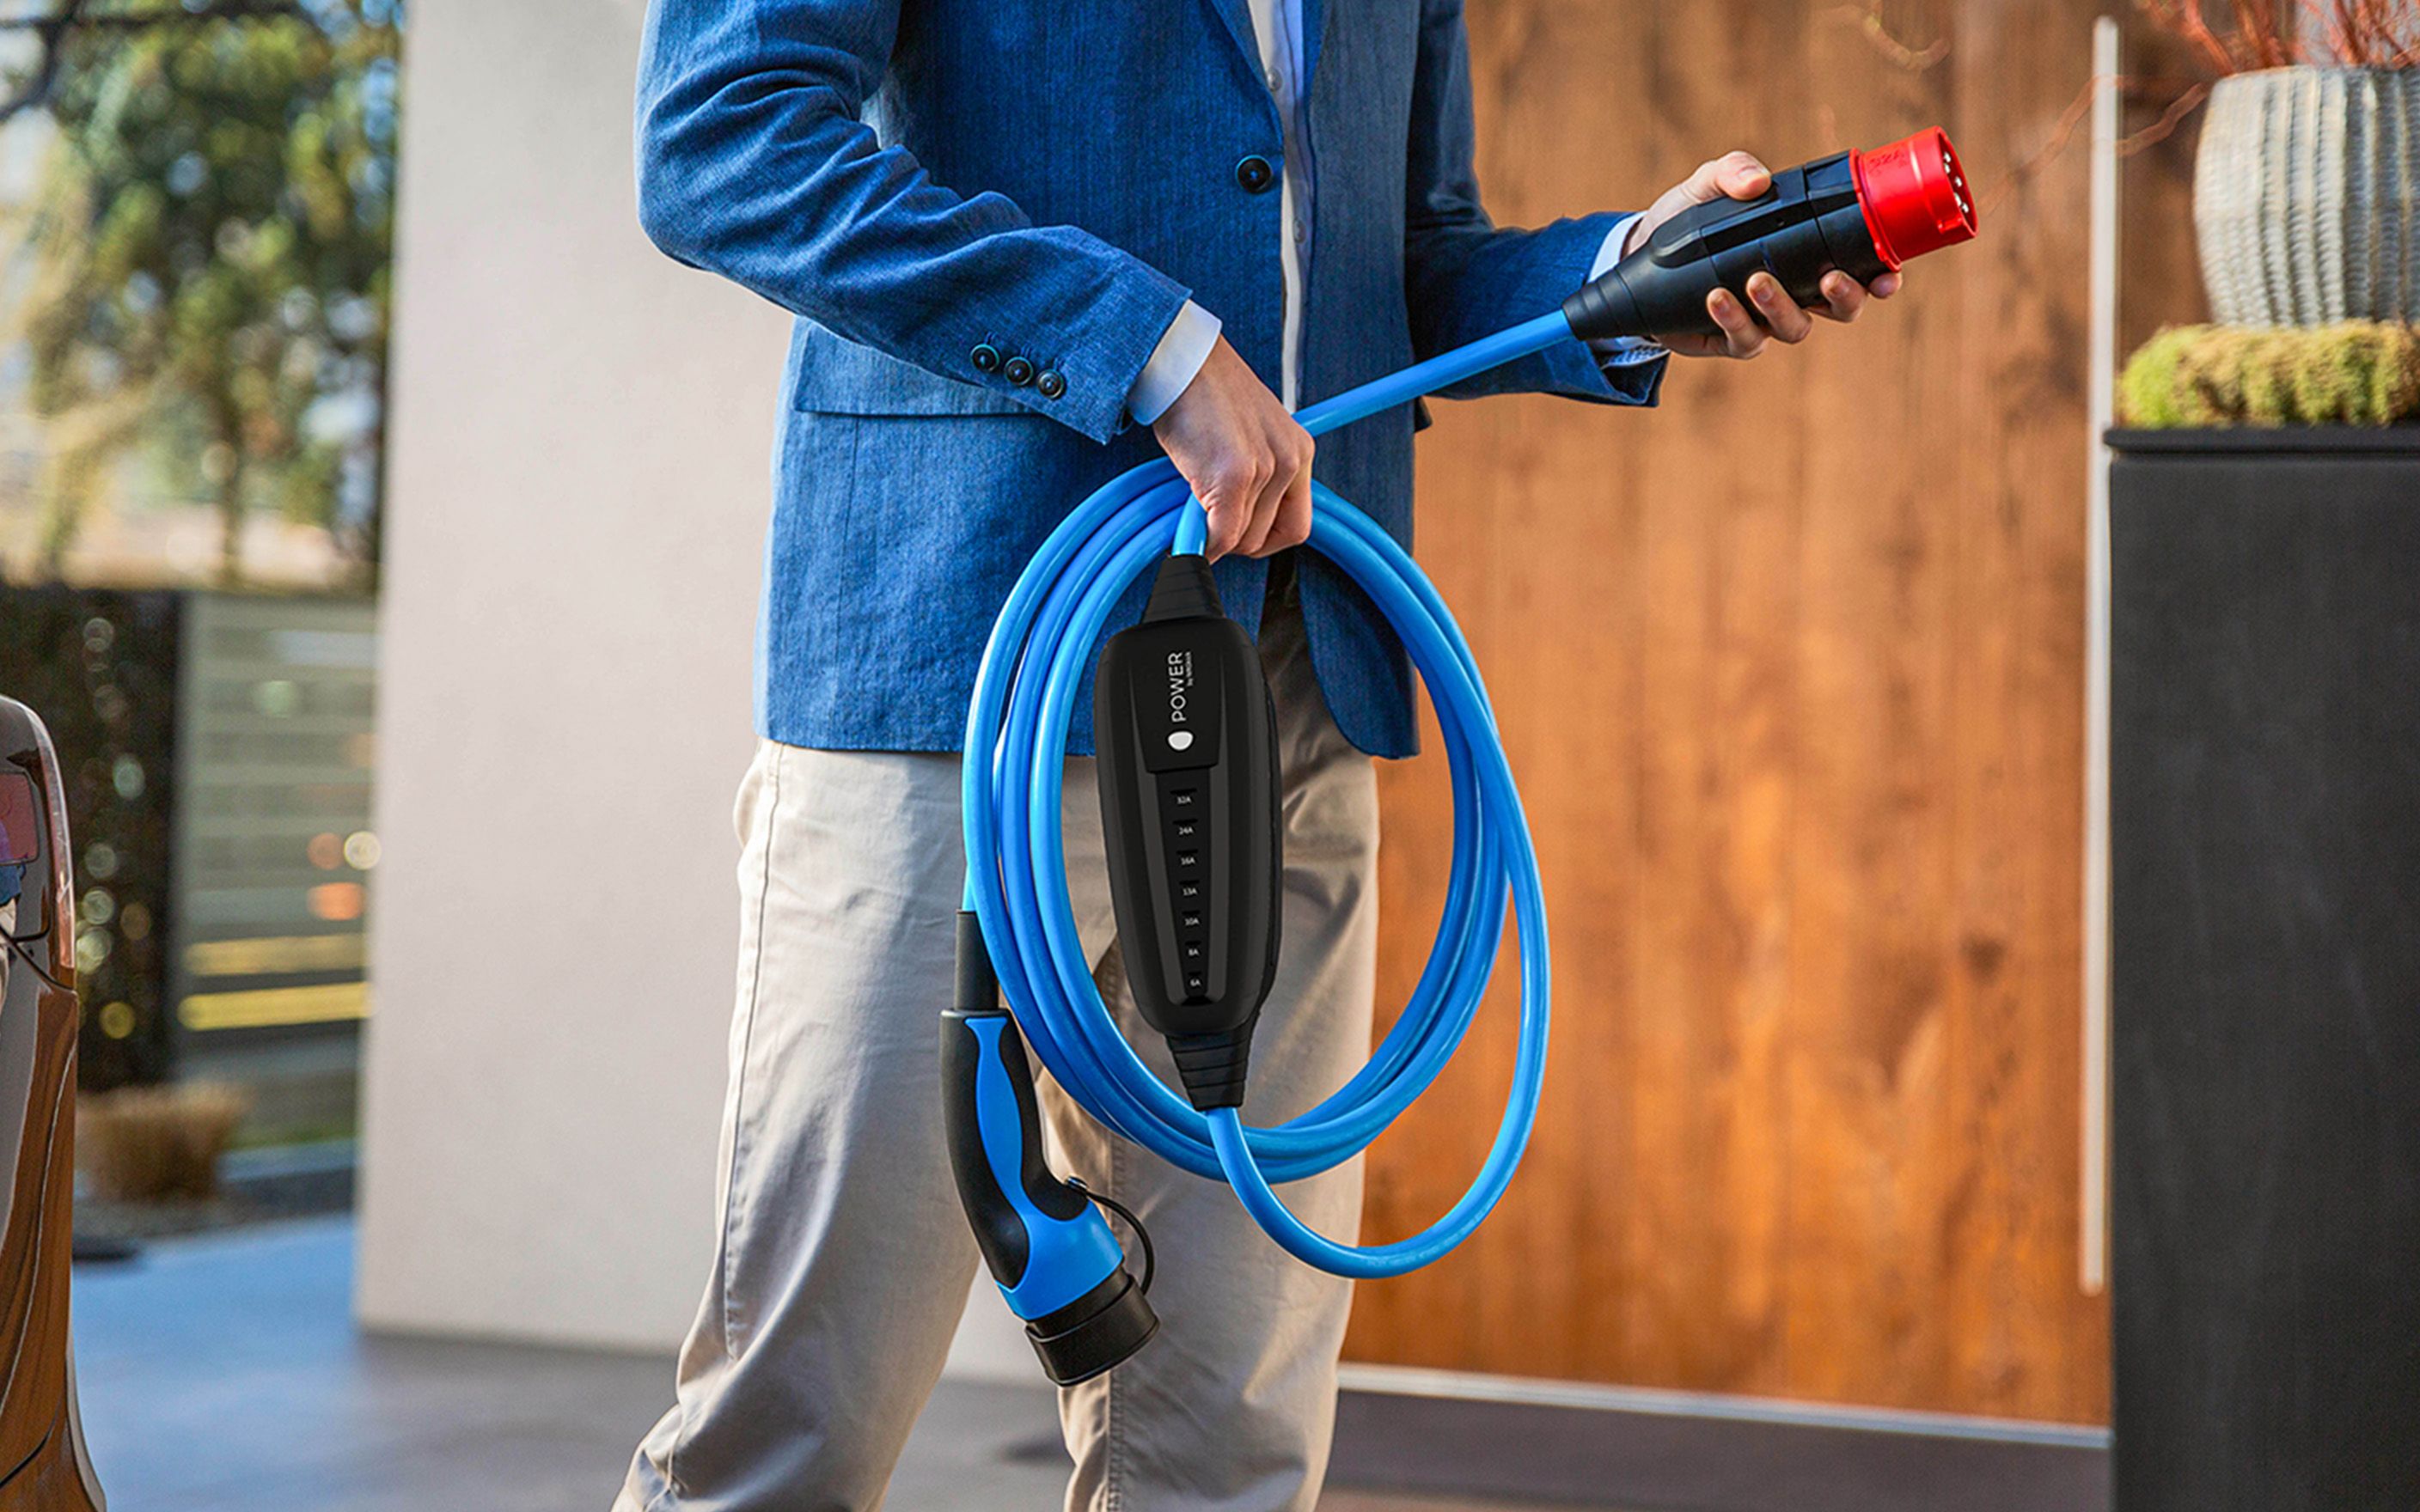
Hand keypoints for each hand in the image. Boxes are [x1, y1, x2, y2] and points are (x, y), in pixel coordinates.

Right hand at [1151, 336, 1312, 559]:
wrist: (1182, 362)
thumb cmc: (1204, 394)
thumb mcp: (1247, 435)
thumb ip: (1254, 478)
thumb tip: (1232, 530)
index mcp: (1299, 451)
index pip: (1296, 526)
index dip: (1263, 540)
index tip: (1236, 536)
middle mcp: (1290, 461)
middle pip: (1265, 538)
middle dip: (1231, 539)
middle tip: (1205, 522)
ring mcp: (1265, 469)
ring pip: (1240, 539)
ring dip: (1212, 535)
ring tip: (1191, 508)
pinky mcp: (1234, 476)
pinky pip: (1220, 535)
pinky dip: (1201, 543)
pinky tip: (1185, 532)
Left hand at [1630, 150, 1902, 359]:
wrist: (1640, 254)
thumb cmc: (1688, 218)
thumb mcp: (1709, 185)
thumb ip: (1733, 171)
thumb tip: (1758, 181)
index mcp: (1808, 253)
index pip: (1861, 268)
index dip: (1882, 276)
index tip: (1887, 274)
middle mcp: (1796, 290)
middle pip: (1842, 308)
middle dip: (1844, 298)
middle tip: (1828, 279)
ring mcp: (1766, 319)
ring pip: (1795, 329)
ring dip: (1782, 307)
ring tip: (1757, 280)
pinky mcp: (1732, 338)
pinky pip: (1746, 339)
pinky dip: (1734, 319)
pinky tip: (1717, 296)